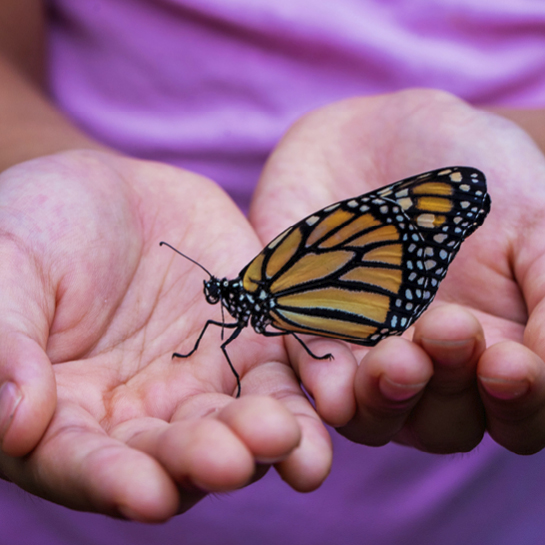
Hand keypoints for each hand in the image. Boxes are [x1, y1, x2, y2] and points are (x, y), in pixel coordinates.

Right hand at [0, 150, 331, 520]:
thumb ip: (5, 344)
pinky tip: (332, 396)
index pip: (85, 463)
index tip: (146, 494)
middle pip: (174, 454)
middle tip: (234, 459)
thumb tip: (13, 424)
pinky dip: (307, 388)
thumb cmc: (36, 223)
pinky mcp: (251, 343)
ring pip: (238, 423)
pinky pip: (284, 372)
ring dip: (267, 438)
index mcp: (66, 412)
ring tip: (291, 438)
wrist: (108, 190)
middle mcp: (140, 412)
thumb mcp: (7, 267)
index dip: (112, 481)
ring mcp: (202, 380)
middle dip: (205, 459)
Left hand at [250, 89, 544, 454]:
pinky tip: (333, 386)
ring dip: (386, 400)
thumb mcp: (534, 216)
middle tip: (448, 328)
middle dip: (449, 389)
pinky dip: (324, 386)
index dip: (520, 402)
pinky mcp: (308, 332)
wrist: (380, 133)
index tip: (511, 361)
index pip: (517, 410)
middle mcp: (430, 364)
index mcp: (495, 346)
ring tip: (398, 359)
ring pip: (376, 415)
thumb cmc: (470, 170)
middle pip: (443, 423)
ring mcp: (366, 354)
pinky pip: (312, 376)